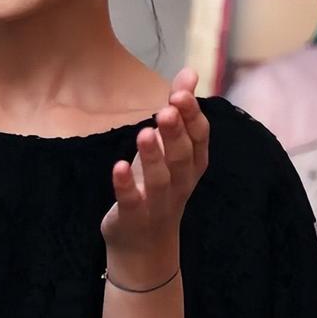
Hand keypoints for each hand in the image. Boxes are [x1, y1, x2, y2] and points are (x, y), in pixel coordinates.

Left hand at [100, 68, 208, 287]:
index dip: (191, 117)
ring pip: (160, 180)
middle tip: (166, 110)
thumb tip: (190, 71)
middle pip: (182, 157)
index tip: (180, 94)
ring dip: (153, 157)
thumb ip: (180, 110)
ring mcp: (158, 203)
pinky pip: (132, 201)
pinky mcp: (134, 217)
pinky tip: (117, 166)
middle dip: (176, 134)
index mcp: (193, 164)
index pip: (199, 138)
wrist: (144, 245)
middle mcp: (181, 184)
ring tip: (144, 133)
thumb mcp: (170, 148)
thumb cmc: (158, 185)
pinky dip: (125, 185)